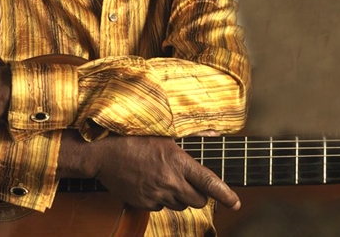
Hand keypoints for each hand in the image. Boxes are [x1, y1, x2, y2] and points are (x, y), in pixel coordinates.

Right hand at [59, 132, 240, 211]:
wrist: (103, 154)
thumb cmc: (134, 138)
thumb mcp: (164, 132)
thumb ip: (194, 136)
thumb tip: (215, 135)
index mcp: (177, 161)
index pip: (209, 182)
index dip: (226, 194)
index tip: (236, 203)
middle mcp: (169, 180)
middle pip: (198, 201)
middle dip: (200, 196)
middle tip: (193, 184)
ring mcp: (156, 194)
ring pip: (180, 205)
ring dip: (180, 197)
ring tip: (167, 179)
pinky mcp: (144, 203)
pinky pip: (161, 207)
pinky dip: (162, 199)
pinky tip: (152, 183)